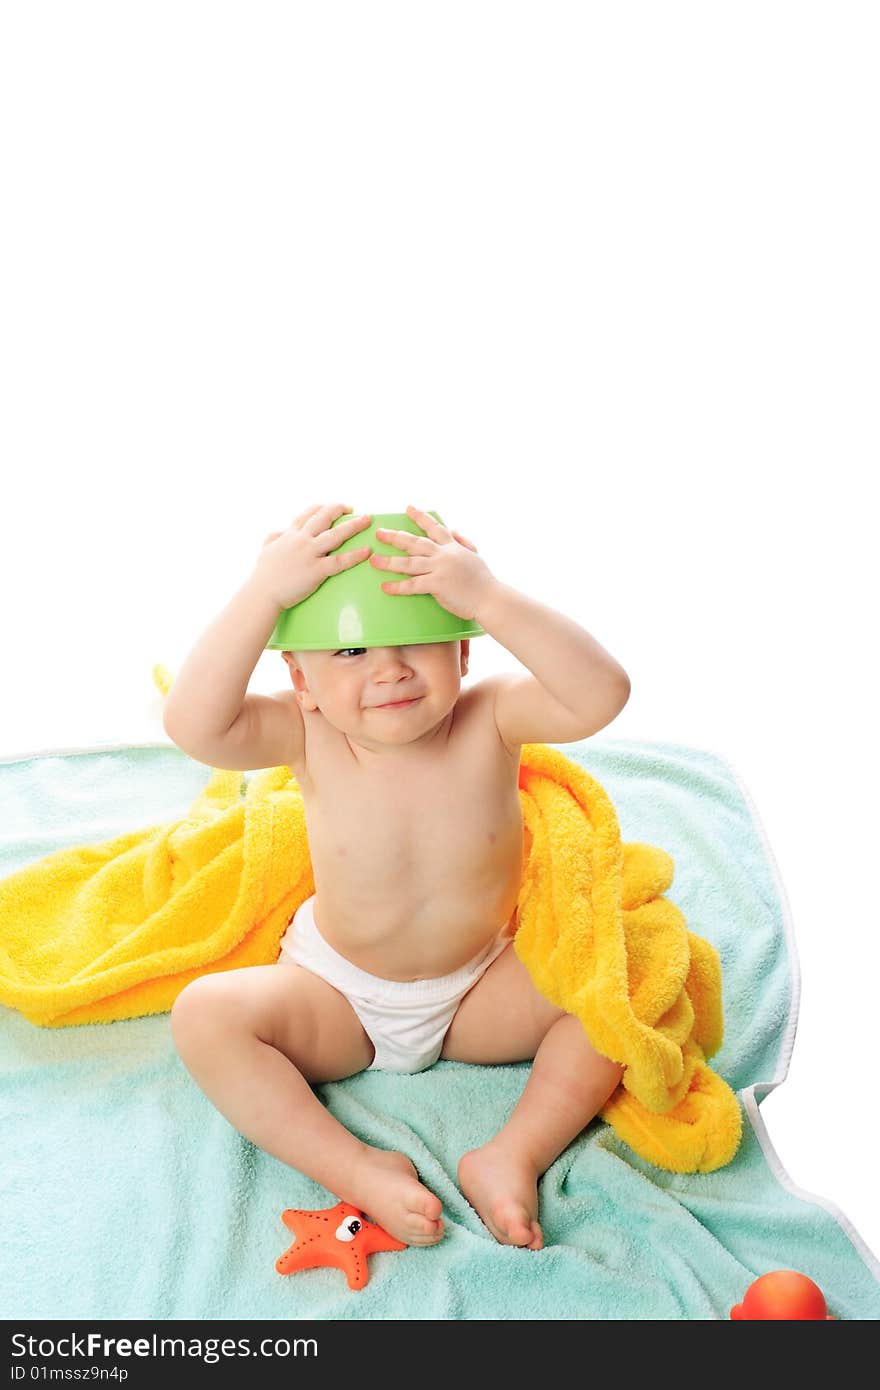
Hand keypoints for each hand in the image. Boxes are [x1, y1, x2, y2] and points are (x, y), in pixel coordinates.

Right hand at [252, 503, 372, 609]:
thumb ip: (274, 537)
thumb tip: (279, 532)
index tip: (336, 506)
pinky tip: (367, 551)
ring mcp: (309, 554)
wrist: (262, 593)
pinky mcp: (316, 571)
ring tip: (367, 520)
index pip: (309, 513)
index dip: (324, 507)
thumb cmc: (263, 575)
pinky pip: (339, 561)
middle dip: (340, 509)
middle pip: (324, 517)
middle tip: (353, 509)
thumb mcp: (266, 548)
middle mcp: (301, 540)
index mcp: (290, 534)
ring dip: (354, 526)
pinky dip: (355, 555)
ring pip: (335, 535)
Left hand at [369, 505, 496, 620]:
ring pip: (409, 562)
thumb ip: (465, 541)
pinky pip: (413, 584)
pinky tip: (385, 586)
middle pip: (414, 542)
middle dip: (395, 536)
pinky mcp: (437, 585)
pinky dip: (398, 586)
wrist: (490, 598)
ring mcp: (439, 569)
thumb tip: (455, 530)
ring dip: (389, 561)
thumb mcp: (476, 555)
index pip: (434, 528)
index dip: (421, 517)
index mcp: (453, 547)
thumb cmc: (483, 580)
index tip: (408, 508)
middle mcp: (444, 555)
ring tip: (374, 560)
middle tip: (379, 532)